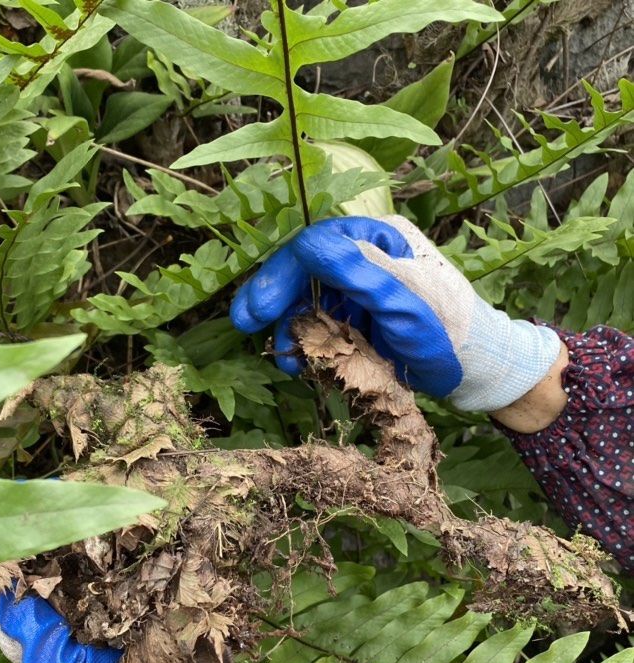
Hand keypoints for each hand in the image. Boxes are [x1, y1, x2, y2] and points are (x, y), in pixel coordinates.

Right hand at [230, 215, 561, 411]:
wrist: (474, 367)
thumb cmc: (447, 329)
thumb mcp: (402, 299)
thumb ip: (357, 271)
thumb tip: (308, 244)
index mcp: (375, 239)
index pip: (313, 248)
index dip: (279, 277)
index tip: (257, 312)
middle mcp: (362, 257)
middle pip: (302, 271)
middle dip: (272, 299)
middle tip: (245, 324)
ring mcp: (358, 287)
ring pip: (307, 299)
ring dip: (290, 327)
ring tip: (285, 360)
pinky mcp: (358, 315)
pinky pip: (321, 322)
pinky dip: (307, 342)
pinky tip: (303, 363)